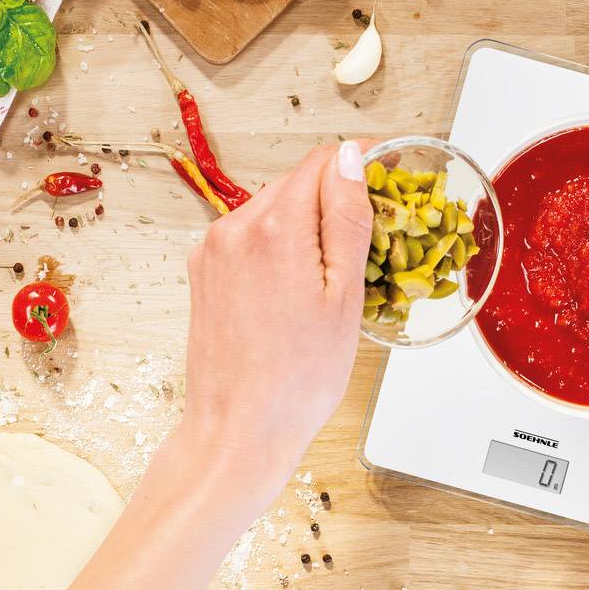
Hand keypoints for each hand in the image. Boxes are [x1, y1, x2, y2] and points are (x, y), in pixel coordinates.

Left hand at [174, 141, 371, 518]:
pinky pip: (249, 238)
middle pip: (295, 183)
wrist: (238, 430)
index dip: (359, 165)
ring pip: (272, 210)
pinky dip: (279, 248)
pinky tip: (298, 289)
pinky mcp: (203, 272)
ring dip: (306, 226)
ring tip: (332, 276)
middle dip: (333, 200)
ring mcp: (212, 250)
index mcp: (274, 228)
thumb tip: (351, 159)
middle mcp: (233, 228)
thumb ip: (347, 217)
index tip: (385, 180)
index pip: (321, 162)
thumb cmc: (297, 379)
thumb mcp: (344, 295)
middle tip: (368, 241)